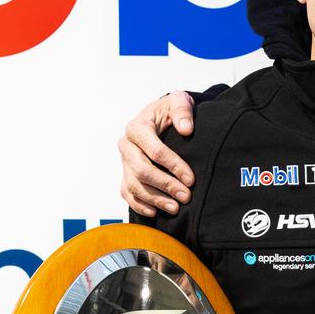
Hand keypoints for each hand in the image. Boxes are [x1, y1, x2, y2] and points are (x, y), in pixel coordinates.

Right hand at [118, 91, 196, 216]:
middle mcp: (126, 145)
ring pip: (133, 185)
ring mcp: (124, 161)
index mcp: (137, 127)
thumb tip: (186, 129)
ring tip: (176, 208)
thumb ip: (182, 110)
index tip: (191, 179)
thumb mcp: (178, 101)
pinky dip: (139, 205)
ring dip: (155, 199)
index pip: (154, 150)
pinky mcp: (125, 174)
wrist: (161, 117)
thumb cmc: (171, 110)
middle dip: (165, 185)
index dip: (173, 166)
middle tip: (186, 196)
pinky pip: (127, 193)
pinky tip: (155, 212)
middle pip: (142, 170)